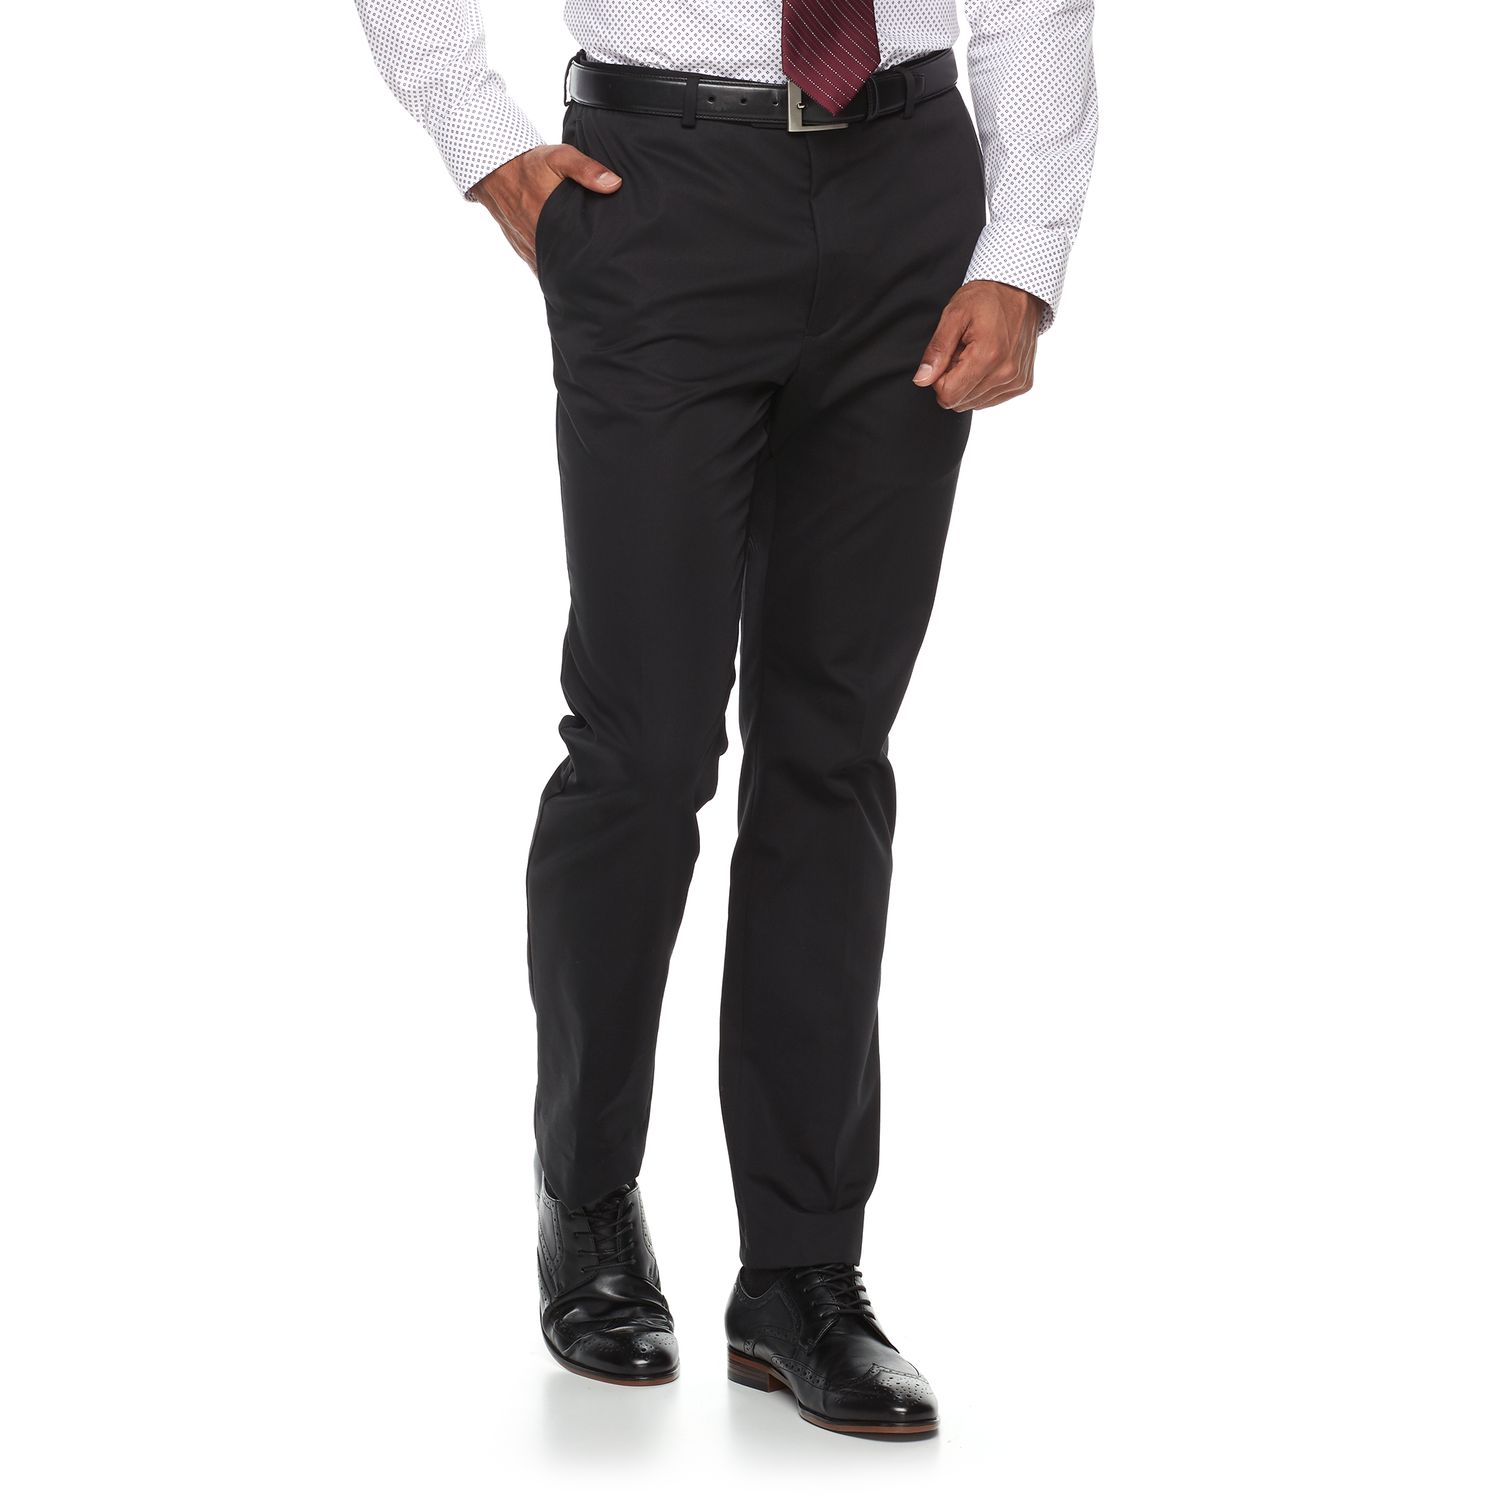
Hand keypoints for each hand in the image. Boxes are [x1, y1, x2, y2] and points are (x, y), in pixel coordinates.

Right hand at [469, 145, 622, 273]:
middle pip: (568, 267)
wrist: (496, 171)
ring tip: (590, 275)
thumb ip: (586, 170)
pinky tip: (569, 273)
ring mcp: (530, 250)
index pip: (578, 253)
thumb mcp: (559, 158)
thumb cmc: (531, 165)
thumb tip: (614, 184)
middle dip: (585, 271)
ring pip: (554, 272)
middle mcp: (538, 242)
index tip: (611, 261)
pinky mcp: (524, 252)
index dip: (595, 260)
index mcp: (551, 223)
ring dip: (569, 273)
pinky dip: (554, 272)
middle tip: (606, 270)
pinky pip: (542, 269)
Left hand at [912, 281, 1043, 411]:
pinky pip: (990, 399)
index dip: (939, 379)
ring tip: (977, 354)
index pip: (949, 395)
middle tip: (963, 352)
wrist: (1020, 291)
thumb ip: (937, 350)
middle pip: (960, 402)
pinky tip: (989, 361)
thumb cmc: (986, 299)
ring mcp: (1017, 381)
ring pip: (974, 403)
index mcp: (988, 356)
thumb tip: (922, 380)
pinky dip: (984, 384)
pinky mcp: (1023, 384)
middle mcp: (1006, 373)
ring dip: (969, 382)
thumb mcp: (954, 315)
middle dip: (955, 380)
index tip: (947, 357)